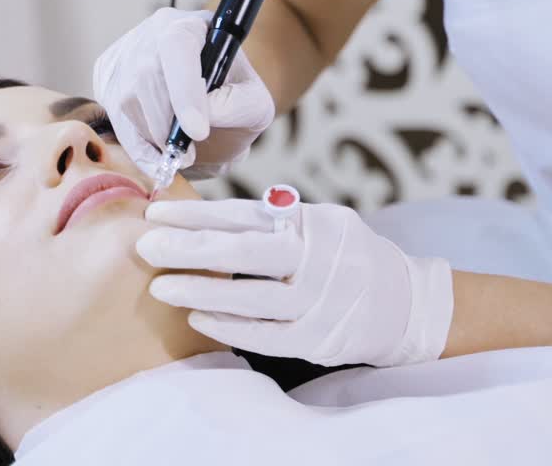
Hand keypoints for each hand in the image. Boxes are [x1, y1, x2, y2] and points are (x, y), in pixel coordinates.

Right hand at [92, 8, 274, 179]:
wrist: (211, 100)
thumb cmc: (233, 97)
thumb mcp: (254, 101)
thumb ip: (239, 105)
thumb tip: (205, 116)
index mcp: (193, 25)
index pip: (178, 47)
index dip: (184, 91)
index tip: (198, 132)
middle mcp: (153, 32)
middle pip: (147, 77)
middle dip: (167, 126)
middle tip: (189, 155)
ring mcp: (125, 54)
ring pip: (126, 100)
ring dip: (153, 137)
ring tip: (179, 152)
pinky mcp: (107, 78)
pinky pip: (113, 117)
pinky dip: (136, 146)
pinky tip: (155, 158)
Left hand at [136, 198, 453, 366]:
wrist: (405, 303)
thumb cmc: (345, 256)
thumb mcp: (320, 224)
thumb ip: (273, 220)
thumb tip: (202, 217)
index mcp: (315, 222)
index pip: (246, 214)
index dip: (197, 214)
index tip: (155, 213)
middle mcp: (320, 258)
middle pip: (245, 253)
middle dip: (189, 248)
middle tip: (146, 246)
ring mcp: (321, 302)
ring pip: (252, 298)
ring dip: (201, 291)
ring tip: (161, 286)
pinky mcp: (319, 339)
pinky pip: (265, 336)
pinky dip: (228, 326)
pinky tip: (197, 317)